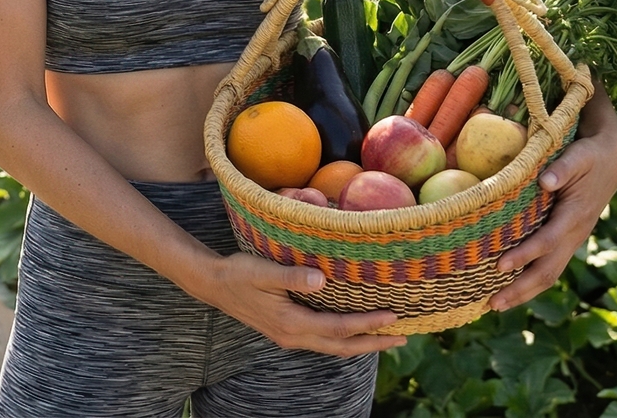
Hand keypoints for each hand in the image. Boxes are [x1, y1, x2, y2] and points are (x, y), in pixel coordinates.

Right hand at [188, 253, 404, 355]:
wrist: (212, 284)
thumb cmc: (238, 272)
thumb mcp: (263, 270)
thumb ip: (293, 276)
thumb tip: (323, 279)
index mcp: (290, 322)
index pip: (338, 328)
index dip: (367, 324)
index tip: (392, 317)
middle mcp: (293, 336)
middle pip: (342, 347)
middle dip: (374, 343)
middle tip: (404, 337)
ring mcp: (289, 337)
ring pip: (333, 348)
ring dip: (361, 344)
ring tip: (386, 337)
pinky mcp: (286, 332)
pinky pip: (323, 341)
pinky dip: (344, 339)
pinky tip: (353, 330)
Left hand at [488, 118, 616, 309]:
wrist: (611, 160)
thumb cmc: (589, 155)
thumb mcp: (579, 155)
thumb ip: (564, 167)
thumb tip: (545, 180)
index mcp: (575, 216)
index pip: (547, 241)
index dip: (525, 255)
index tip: (500, 266)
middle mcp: (574, 235)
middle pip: (547, 271)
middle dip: (520, 289)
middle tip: (491, 304)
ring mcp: (571, 241)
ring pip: (549, 275)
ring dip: (523, 293)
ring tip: (493, 305)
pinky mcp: (565, 240)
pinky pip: (548, 267)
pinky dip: (529, 282)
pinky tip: (508, 289)